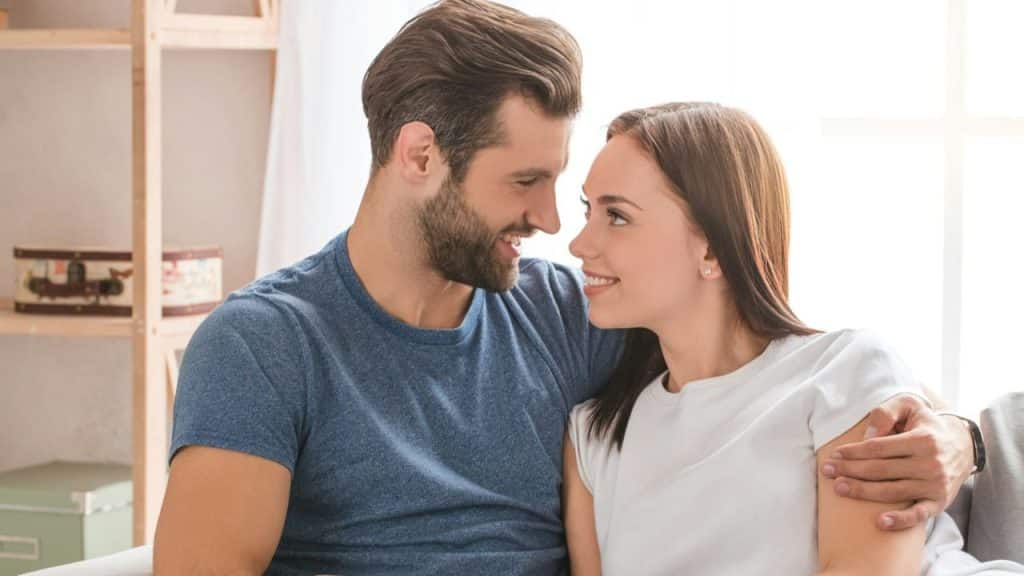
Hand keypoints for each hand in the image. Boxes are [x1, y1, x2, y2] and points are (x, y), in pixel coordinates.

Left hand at [819, 394, 973, 530]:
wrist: (964, 445)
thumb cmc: (927, 424)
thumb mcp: (910, 406)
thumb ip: (886, 413)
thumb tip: (867, 436)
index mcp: (922, 439)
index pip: (879, 448)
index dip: (854, 452)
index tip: (835, 454)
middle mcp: (930, 463)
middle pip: (881, 470)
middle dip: (850, 470)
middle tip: (826, 470)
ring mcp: (935, 485)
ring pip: (892, 491)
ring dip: (863, 492)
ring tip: (839, 489)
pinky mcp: (940, 502)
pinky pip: (919, 515)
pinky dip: (900, 521)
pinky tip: (880, 522)